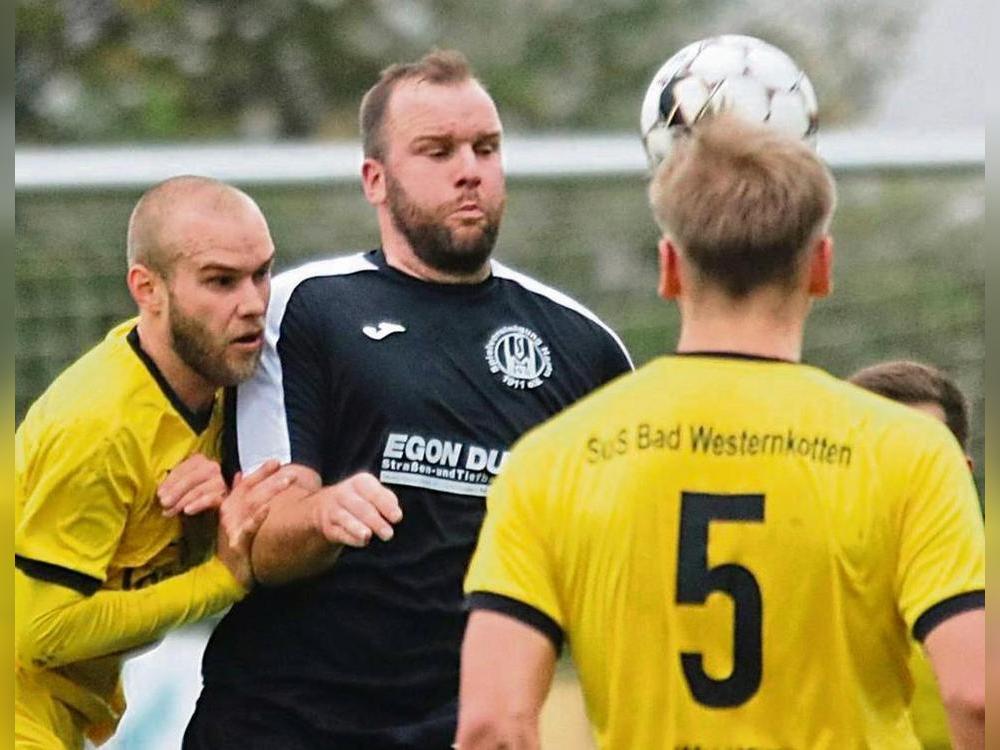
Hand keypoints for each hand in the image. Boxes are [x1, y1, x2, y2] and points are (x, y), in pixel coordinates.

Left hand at [159, 453, 226, 516]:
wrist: (214, 506)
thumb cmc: (192, 492)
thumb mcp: (182, 484)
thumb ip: (173, 483)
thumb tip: (161, 493)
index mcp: (199, 460)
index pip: (183, 469)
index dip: (169, 482)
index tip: (159, 494)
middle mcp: (212, 467)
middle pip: (190, 479)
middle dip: (175, 492)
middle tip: (163, 503)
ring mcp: (220, 481)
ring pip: (199, 490)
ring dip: (182, 502)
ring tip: (170, 511)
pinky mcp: (224, 496)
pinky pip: (210, 500)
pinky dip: (197, 505)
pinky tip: (187, 511)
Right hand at [216, 460, 296, 588]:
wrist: (223, 576)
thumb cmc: (230, 545)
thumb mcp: (232, 518)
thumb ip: (236, 495)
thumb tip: (240, 475)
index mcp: (229, 506)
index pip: (245, 484)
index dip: (260, 472)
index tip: (276, 461)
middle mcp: (229, 514)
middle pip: (250, 490)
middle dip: (268, 478)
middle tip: (287, 469)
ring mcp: (232, 528)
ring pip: (252, 504)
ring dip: (271, 491)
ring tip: (287, 481)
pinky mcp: (236, 544)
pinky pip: (249, 528)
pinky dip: (258, 517)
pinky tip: (269, 508)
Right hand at [311, 473, 401, 547]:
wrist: (324, 507)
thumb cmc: (359, 500)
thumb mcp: (373, 493)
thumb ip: (387, 500)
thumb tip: (395, 512)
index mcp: (360, 482)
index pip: (374, 493)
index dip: (386, 505)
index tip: (397, 517)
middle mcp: (344, 493)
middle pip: (361, 507)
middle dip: (375, 521)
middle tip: (388, 534)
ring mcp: (333, 510)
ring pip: (345, 518)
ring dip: (357, 527)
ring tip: (368, 535)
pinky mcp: (327, 526)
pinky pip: (338, 532)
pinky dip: (349, 537)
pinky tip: (360, 541)